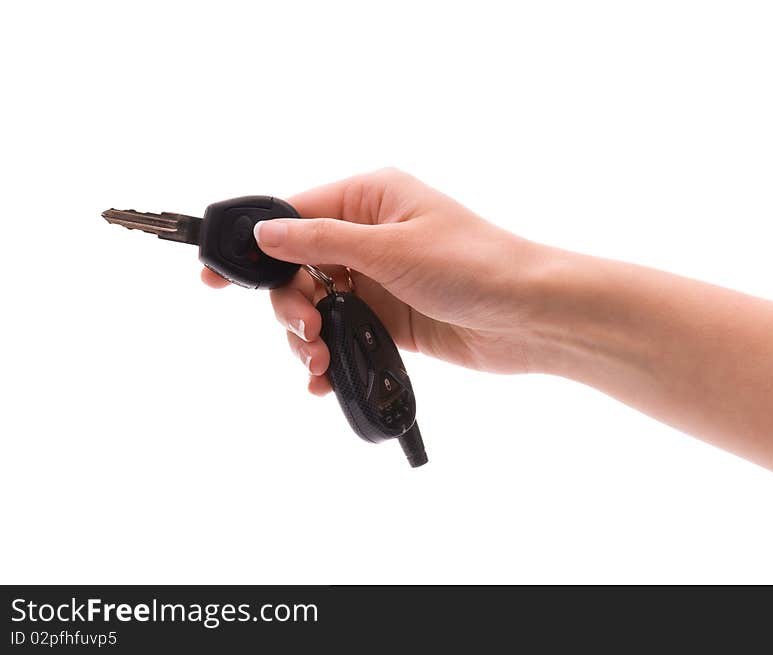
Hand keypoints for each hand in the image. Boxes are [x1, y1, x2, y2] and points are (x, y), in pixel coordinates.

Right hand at [201, 168, 546, 394]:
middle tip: (305, 329)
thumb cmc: (473, 265)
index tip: (216, 276)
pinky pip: (342, 335)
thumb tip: (265, 234)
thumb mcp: (390, 248)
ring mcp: (377, 281)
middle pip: (296, 268)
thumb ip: (321, 242)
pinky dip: (328, 356)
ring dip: (306, 336)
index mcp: (369, 199)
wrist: (529, 317)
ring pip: (315, 306)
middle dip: (289, 303)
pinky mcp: (388, 319)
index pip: (293, 215)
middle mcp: (368, 237)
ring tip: (318, 361)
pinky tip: (323, 379)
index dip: (254, 246)